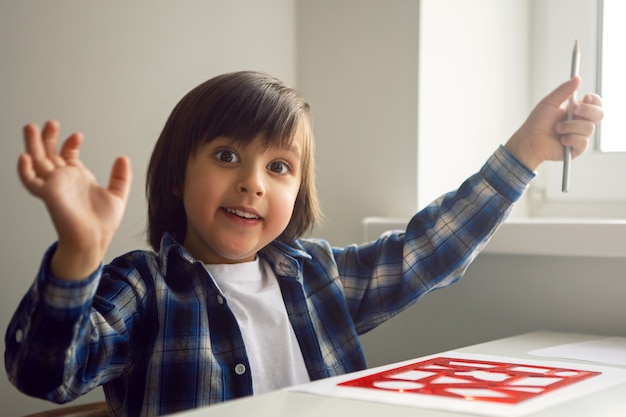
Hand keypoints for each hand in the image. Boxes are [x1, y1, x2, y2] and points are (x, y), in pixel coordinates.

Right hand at [18, 120, 131, 280]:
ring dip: (33, 146)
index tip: (78, 135)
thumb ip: (120, 176)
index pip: (68, 155)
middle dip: (47, 138)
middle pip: (49, 154)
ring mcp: (55, 186)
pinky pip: (32, 182)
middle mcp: (64, 180)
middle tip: (50, 122)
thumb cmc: (102, 223)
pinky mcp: (49, 195)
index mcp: (78, 178)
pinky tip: (25, 158)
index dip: (70, 143)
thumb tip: (123, 158)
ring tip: (30, 128)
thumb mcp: (117, 195)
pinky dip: (25, 171)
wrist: (95, 239)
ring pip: (37, 162)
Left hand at [505, 76, 603, 170]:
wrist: (529, 141)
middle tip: (573, 110)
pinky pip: (583, 142)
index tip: (585, 97)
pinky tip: (561, 140)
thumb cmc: (537, 122)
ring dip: (570, 126)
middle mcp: (580, 122)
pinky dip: (571, 138)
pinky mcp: (577, 148)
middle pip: (599, 114)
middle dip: (587, 110)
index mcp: (577, 110)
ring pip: (589, 128)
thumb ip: (564, 91)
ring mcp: (580, 135)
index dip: (594, 100)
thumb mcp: (550, 102)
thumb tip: (577, 78)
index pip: (595, 104)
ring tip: (557, 128)